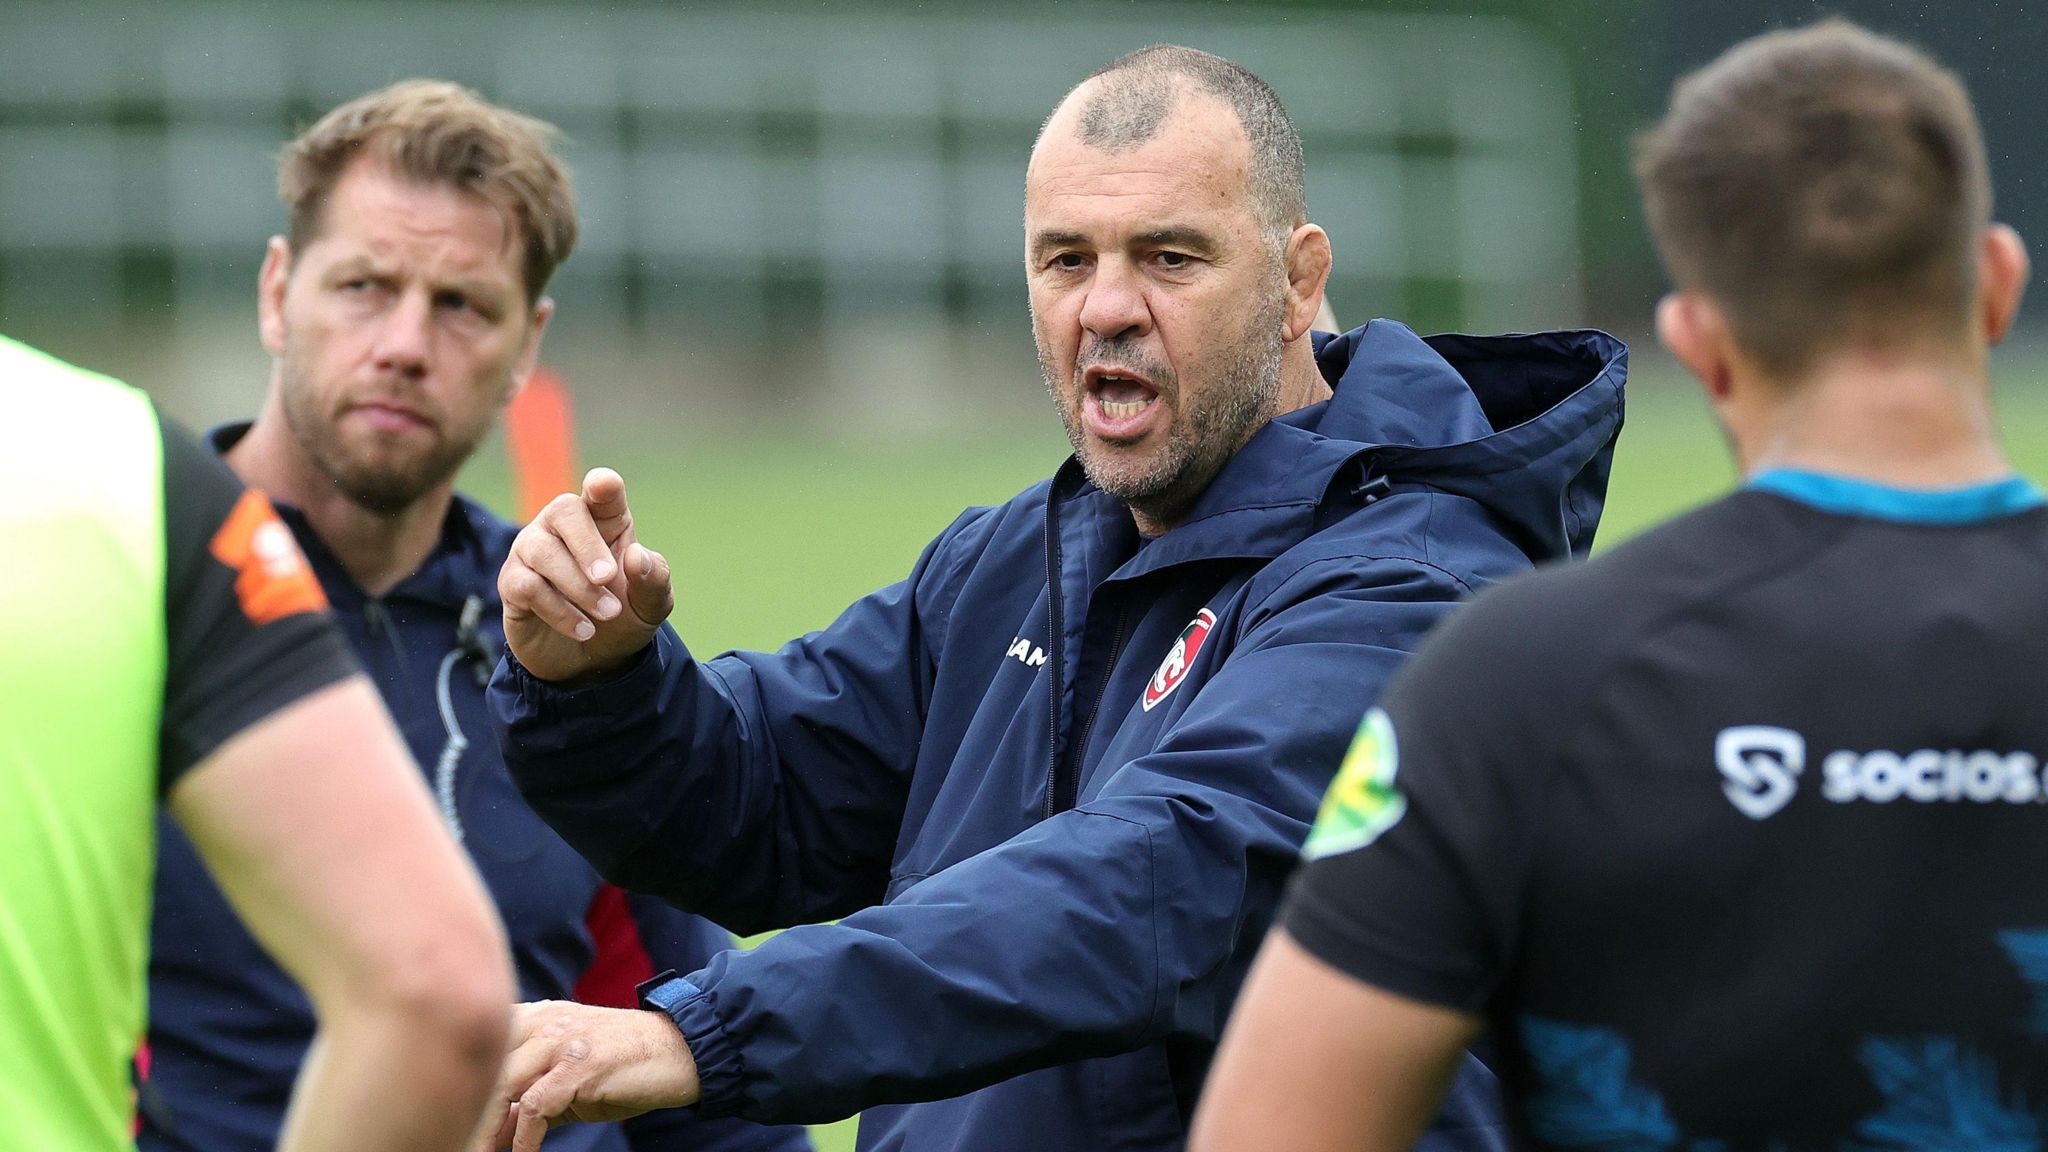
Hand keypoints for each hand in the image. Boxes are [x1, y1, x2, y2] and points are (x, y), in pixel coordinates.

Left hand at [474, 1000, 701, 1151]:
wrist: (682, 1054)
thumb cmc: (625, 1069)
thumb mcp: (570, 1084)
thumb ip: (532, 1101)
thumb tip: (496, 1131)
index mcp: (538, 1018)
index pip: (481, 1045)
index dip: (462, 1082)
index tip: (450, 1123)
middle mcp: (545, 1021)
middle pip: (482, 1064)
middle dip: (463, 1108)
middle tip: (452, 1142)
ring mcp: (564, 1040)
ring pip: (502, 1082)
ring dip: (483, 1127)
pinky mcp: (583, 1064)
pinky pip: (537, 1105)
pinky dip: (525, 1137)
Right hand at [500, 468, 674, 683]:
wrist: (592, 662)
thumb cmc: (622, 618)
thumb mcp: (651, 605)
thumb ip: (654, 580)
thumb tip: (638, 556)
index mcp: (603, 521)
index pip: (601, 491)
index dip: (602, 485)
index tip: (603, 485)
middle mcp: (562, 527)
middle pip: (564, 510)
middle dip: (587, 546)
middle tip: (608, 577)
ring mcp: (532, 551)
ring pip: (543, 552)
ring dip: (578, 587)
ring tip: (607, 614)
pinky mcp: (512, 583)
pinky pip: (527, 586)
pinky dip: (559, 611)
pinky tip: (583, 629)